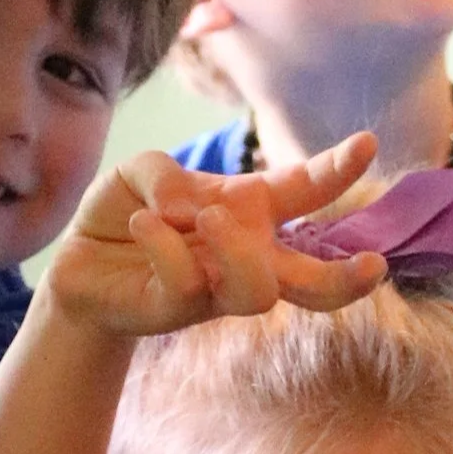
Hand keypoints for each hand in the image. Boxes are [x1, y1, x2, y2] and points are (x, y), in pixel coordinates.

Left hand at [42, 133, 385, 337]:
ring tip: (205, 219)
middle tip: (374, 266)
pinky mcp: (175, 311)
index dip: (336, 170)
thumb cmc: (125, 212)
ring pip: (258, 292)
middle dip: (346, 278)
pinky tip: (142, 224)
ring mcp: (213, 289)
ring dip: (238, 249)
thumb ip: (168, 175)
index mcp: (248, 210)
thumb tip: (192, 207)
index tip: (368, 142)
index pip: (303, 191)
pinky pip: (187, 282)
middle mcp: (243, 255)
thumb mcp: (141, 170)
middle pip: (310, 280)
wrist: (78, 263)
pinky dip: (163, 243)